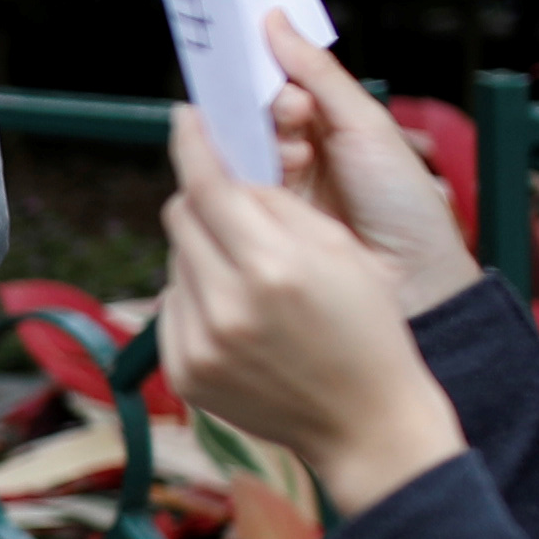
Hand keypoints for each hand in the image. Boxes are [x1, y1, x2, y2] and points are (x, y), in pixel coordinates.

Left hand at [162, 98, 471, 516]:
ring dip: (203, 252)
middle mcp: (228, 304)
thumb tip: (223, 173)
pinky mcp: (185, 371)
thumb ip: (277, 205)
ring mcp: (201, 343)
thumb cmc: (365, 326)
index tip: (184, 118)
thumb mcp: (339, 250)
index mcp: (273, 265)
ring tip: (250, 276)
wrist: (365, 420)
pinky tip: (238, 315)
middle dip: (204, 200)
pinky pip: (172, 305)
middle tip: (231, 205)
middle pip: (181, 217)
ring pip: (175, 260)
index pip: (207, 184)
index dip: (192, 144)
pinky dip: (197, 297)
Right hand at [248, 12, 481, 310]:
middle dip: (269, 107)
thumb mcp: (365, 123)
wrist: (415, 278)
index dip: (267, 70)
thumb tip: (274, 19)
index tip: (257, 55)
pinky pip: (236, 188)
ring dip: (266, 141)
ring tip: (298, 153)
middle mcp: (298, 151)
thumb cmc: (403, 201)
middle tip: (292, 110)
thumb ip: (316, 71)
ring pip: (242, 148)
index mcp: (327, 121)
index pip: (277, 84)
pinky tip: (283, 173)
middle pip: (253, 114)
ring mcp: (279, 188)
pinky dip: (252, 175)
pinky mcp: (262, 222)